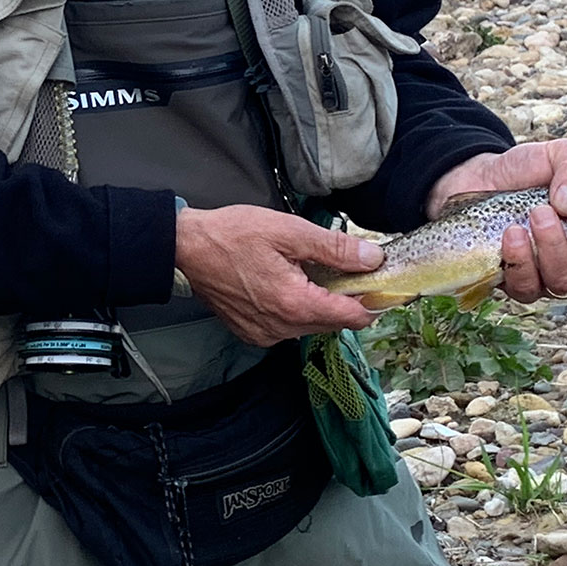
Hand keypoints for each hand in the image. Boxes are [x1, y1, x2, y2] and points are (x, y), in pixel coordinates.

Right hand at [174, 205, 382, 345]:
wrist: (184, 247)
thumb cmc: (232, 234)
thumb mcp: (287, 231)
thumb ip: (334, 248)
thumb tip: (372, 259)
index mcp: (295, 305)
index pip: (354, 317)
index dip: (374, 300)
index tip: (382, 282)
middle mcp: (282, 329)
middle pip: (334, 323)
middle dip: (345, 299)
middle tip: (342, 267)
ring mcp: (265, 334)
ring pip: (311, 325)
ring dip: (319, 303)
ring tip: (308, 271)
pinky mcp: (252, 333)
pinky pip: (288, 327)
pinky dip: (295, 309)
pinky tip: (284, 283)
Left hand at [426, 139, 566, 302]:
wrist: (477, 177)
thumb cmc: (527, 171)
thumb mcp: (558, 155)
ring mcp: (549, 275)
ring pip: (566, 282)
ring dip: (554, 248)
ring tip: (538, 214)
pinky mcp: (516, 281)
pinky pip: (526, 286)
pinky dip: (521, 259)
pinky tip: (511, 233)